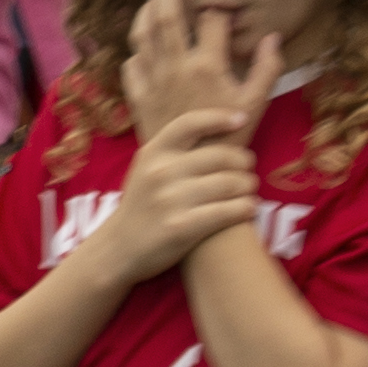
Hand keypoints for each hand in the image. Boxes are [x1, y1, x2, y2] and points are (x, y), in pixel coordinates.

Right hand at [105, 112, 267, 278]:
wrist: (118, 248)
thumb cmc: (141, 206)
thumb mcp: (145, 169)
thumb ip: (173, 151)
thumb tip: (216, 131)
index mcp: (153, 152)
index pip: (190, 123)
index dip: (220, 118)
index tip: (241, 120)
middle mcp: (161, 172)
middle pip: (221, 156)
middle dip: (243, 162)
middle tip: (247, 170)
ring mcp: (171, 200)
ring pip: (229, 184)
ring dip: (248, 186)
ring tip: (249, 190)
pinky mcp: (183, 227)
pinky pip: (227, 212)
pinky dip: (245, 208)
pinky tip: (248, 208)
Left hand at [121, 0, 282, 147]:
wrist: (192, 170)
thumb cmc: (229, 137)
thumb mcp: (256, 104)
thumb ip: (267, 67)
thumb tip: (273, 36)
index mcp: (207, 65)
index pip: (212, 19)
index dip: (219, 8)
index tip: (223, 6)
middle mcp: (176, 66)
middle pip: (168, 14)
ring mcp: (154, 80)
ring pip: (143, 33)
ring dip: (146, 10)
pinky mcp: (138, 96)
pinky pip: (131, 63)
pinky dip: (136, 48)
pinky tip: (143, 42)